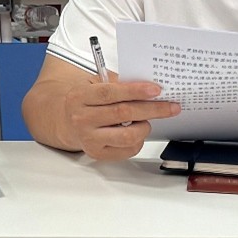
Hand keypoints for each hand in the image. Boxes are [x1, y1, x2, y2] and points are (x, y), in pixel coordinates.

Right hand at [64, 80, 179, 160]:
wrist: (66, 121)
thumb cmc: (86, 101)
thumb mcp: (95, 84)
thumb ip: (117, 84)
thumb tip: (148, 89)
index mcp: (79, 97)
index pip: (109, 93)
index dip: (135, 91)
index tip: (156, 90)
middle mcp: (81, 118)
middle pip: (123, 113)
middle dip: (152, 109)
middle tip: (170, 107)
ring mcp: (89, 138)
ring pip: (128, 135)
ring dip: (144, 127)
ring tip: (145, 121)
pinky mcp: (98, 153)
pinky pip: (128, 149)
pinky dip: (139, 140)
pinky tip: (135, 132)